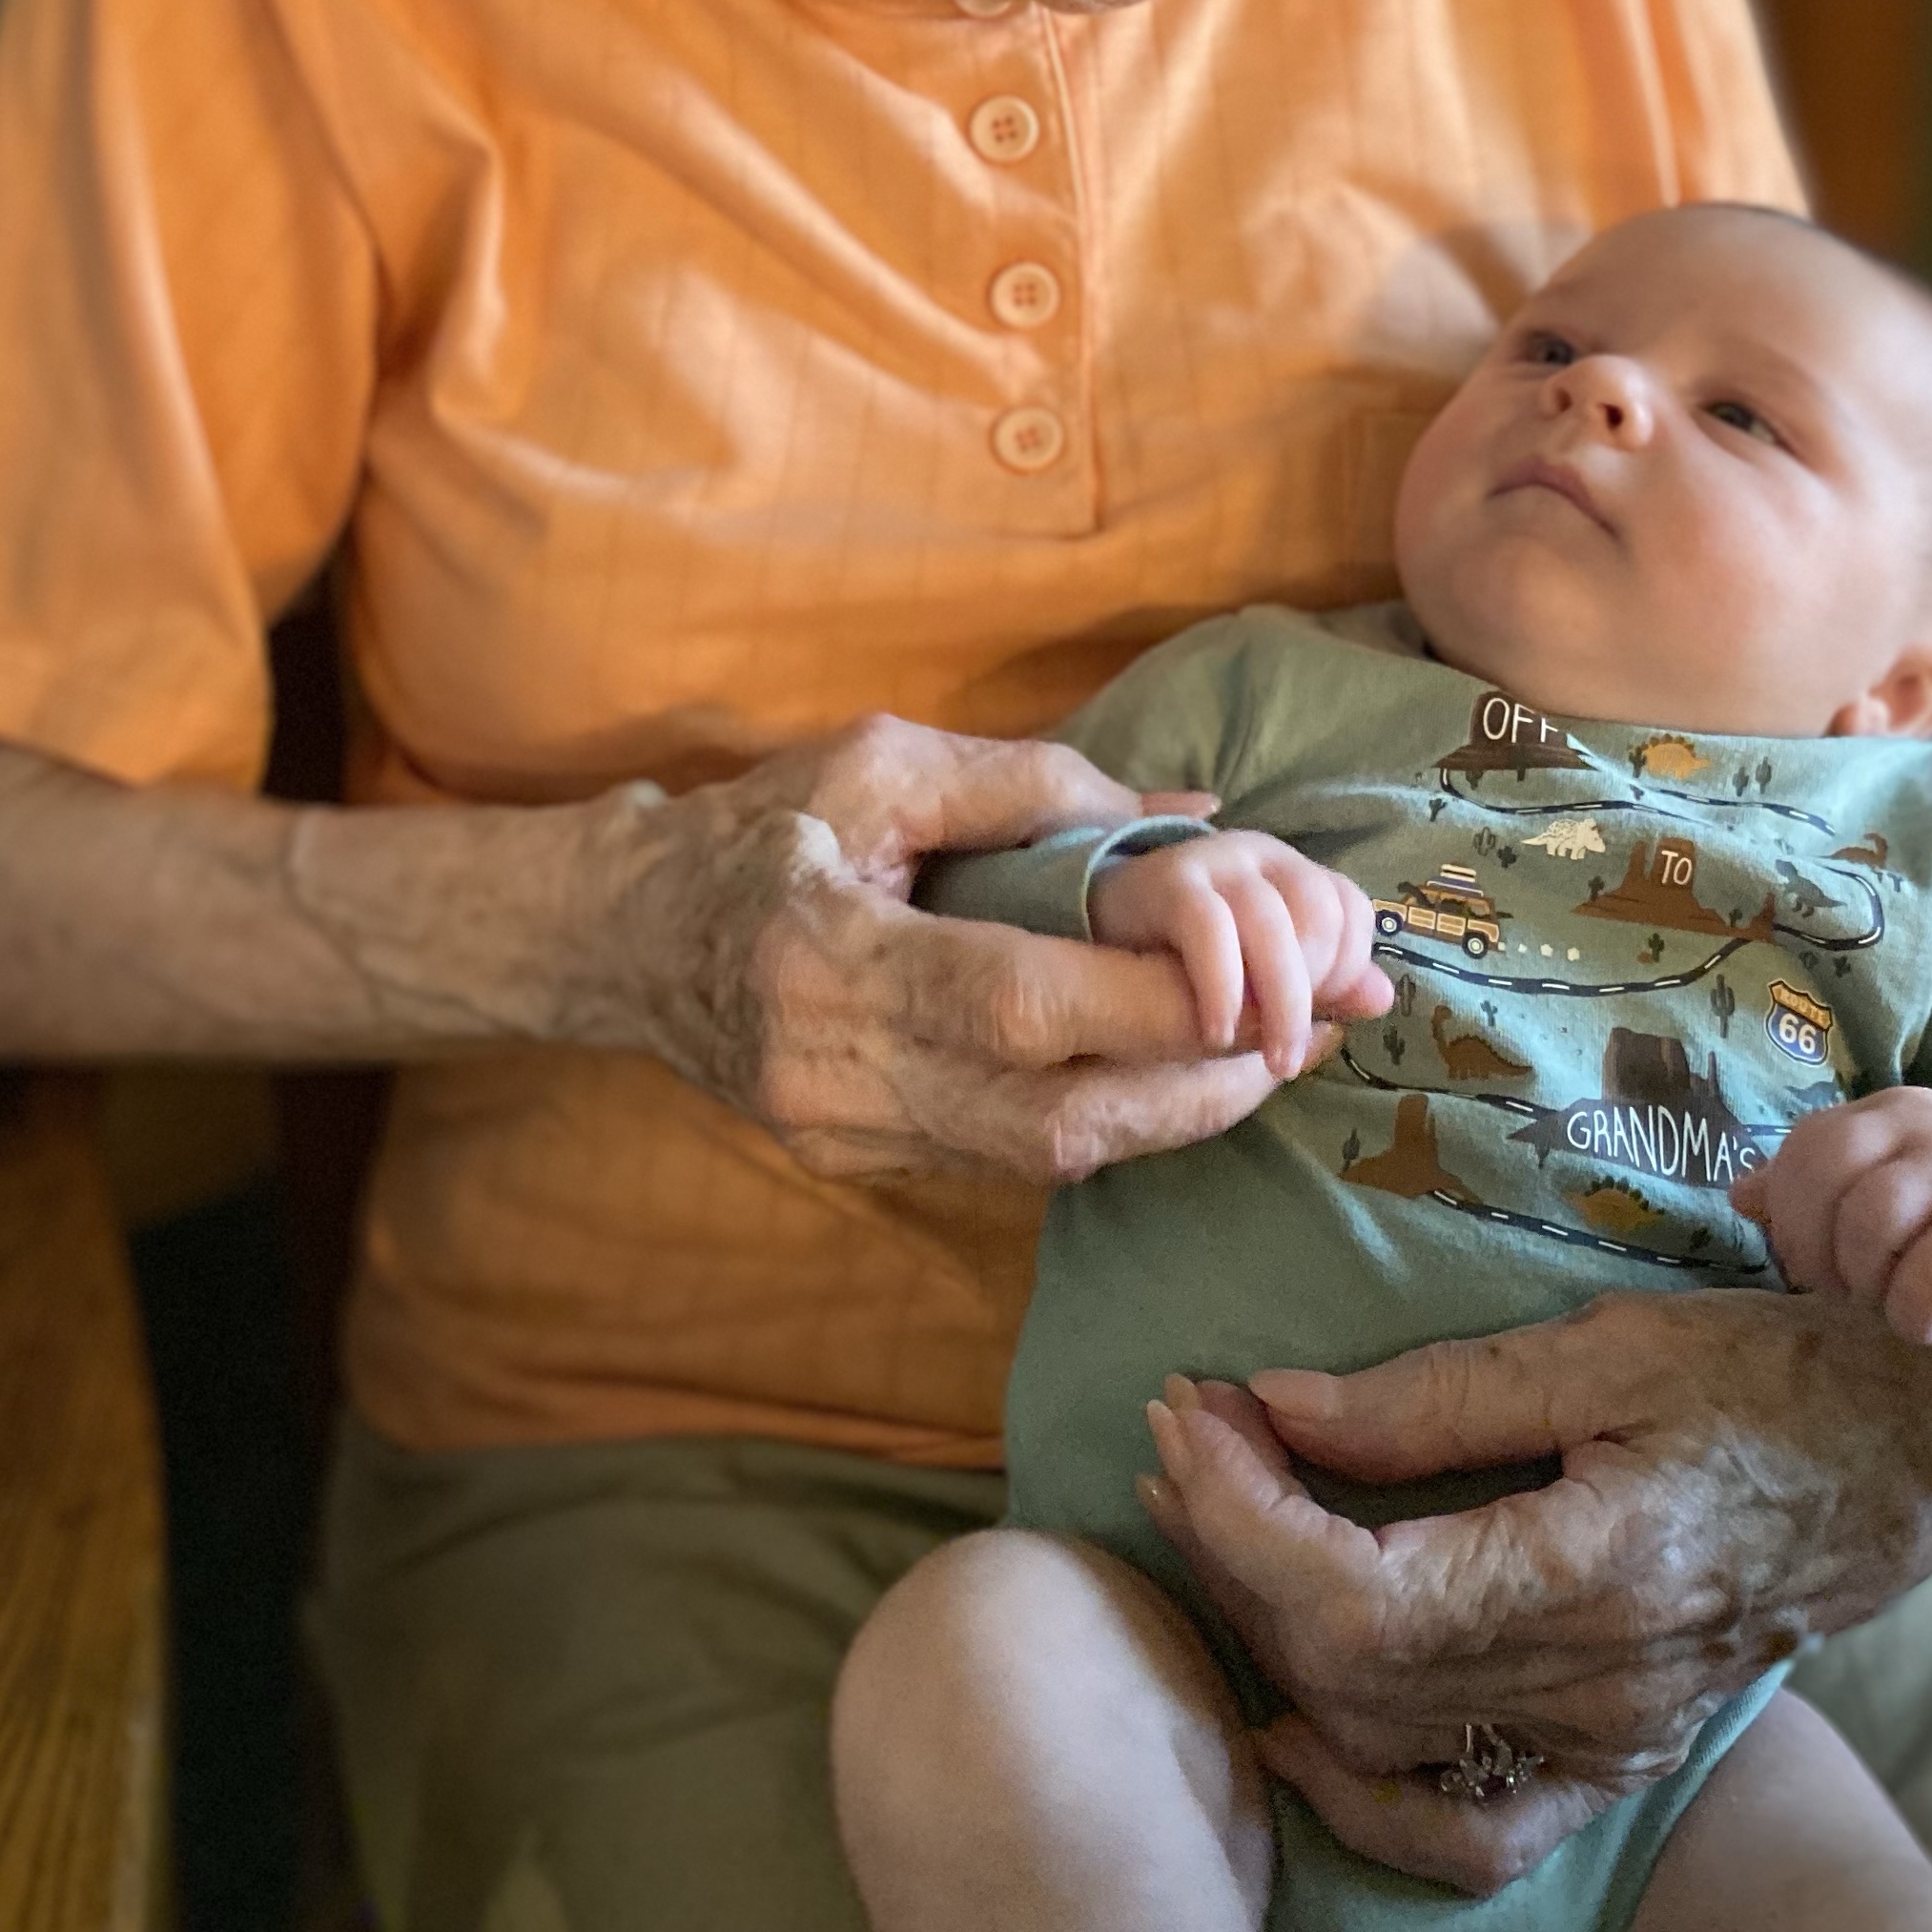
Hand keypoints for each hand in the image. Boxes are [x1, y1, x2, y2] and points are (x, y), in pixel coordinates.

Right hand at [577, 716, 1321, 1187]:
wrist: (624, 937)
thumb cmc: (759, 827)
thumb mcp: (883, 765)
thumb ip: (1039, 788)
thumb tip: (1196, 822)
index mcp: (826, 956)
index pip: (1018, 1007)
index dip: (1153, 1003)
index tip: (1264, 972)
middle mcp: (830, 1074)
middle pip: (1054, 1118)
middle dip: (1201, 1081)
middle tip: (1307, 1029)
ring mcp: (841, 1139)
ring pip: (1046, 1161)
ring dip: (1172, 1111)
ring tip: (1266, 1051)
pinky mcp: (859, 1166)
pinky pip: (1009, 1160)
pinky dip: (1103, 1116)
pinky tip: (1166, 1069)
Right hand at [1090, 832, 1391, 1077]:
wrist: (1089, 932)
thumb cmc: (1184, 961)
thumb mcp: (1258, 979)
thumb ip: (1318, 987)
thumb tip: (1382, 998)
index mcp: (1290, 871)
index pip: (1351, 907)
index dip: (1347, 967)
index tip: (1322, 1017)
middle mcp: (1259, 853)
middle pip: (1319, 914)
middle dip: (1313, 993)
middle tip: (1289, 1054)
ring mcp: (1213, 860)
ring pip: (1271, 923)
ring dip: (1279, 1001)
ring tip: (1271, 1060)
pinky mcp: (1166, 881)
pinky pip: (1210, 929)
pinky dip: (1224, 986)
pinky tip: (1217, 1031)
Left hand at [1133, 1288, 1931, 1888]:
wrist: (1904, 1453)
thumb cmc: (1765, 1369)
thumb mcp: (1603, 1346)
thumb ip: (1436, 1395)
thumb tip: (1274, 1407)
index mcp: (1599, 1570)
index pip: (1355, 1597)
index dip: (1243, 1515)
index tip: (1190, 1412)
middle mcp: (1599, 1685)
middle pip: (1347, 1670)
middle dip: (1231, 1550)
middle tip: (1186, 1434)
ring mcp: (1611, 1740)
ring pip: (1384, 1745)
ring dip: (1272, 1635)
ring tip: (1219, 1515)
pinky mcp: (1622, 1760)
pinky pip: (1475, 1830)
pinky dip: (1367, 1799)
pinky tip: (1297, 1723)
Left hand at [1731, 1087, 1931, 1350]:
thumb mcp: (1883, 1189)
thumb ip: (1813, 1187)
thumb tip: (1740, 1195)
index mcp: (1887, 1113)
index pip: (1807, 1144)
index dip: (1788, 1210)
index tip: (1802, 1259)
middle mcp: (1922, 1124)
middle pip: (1827, 1171)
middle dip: (1813, 1243)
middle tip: (1835, 1287)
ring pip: (1869, 1222)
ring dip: (1862, 1280)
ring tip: (1882, 1302)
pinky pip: (1924, 1277)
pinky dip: (1910, 1314)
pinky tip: (1925, 1326)